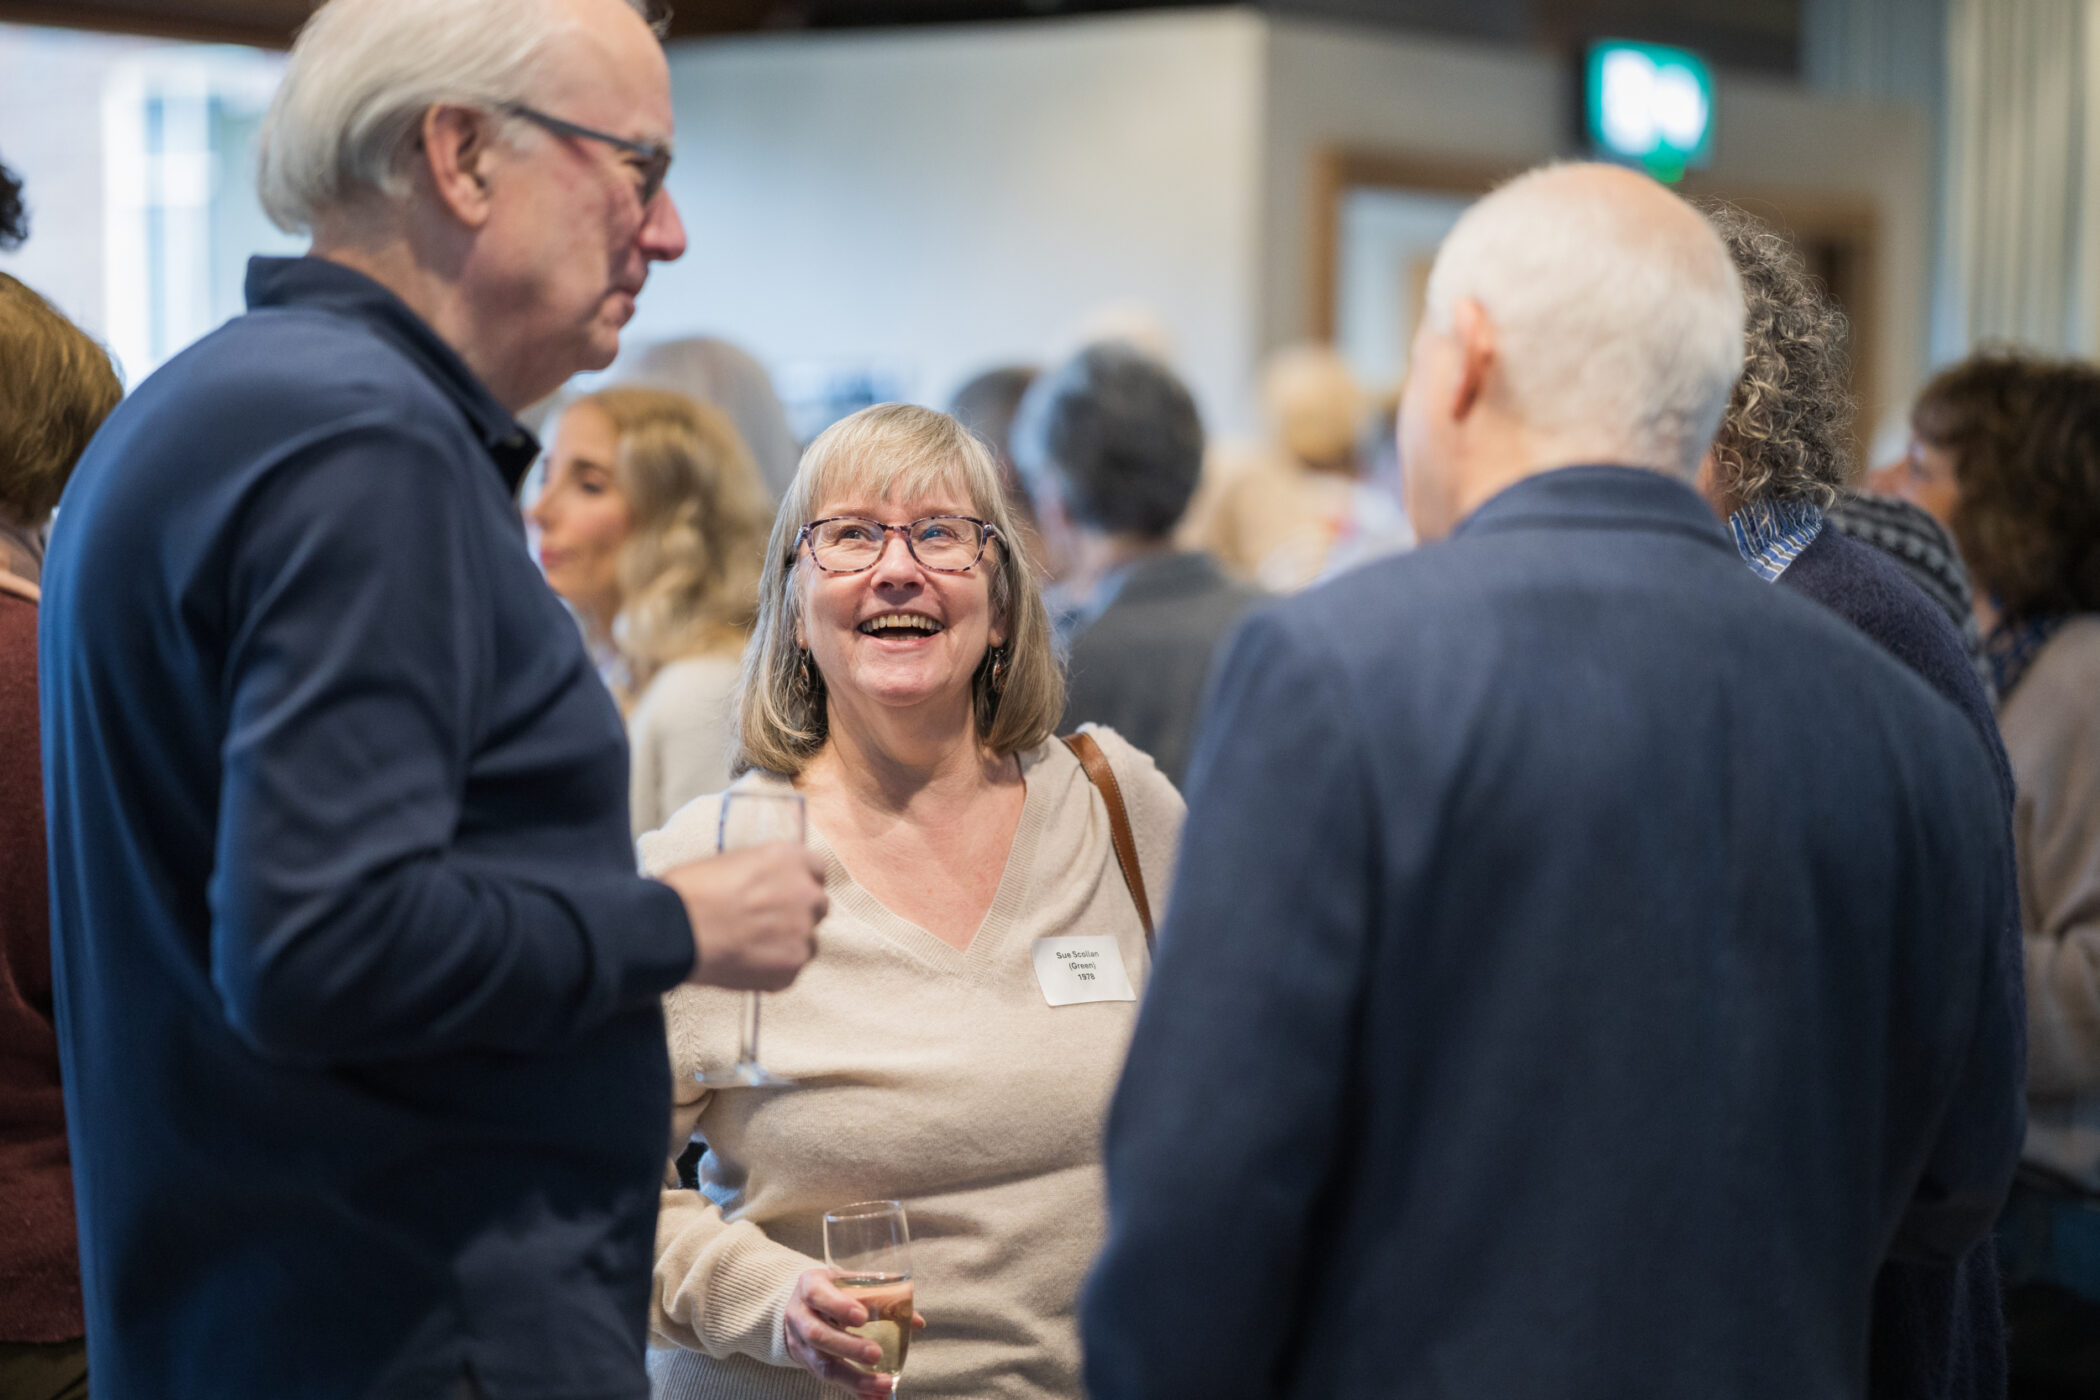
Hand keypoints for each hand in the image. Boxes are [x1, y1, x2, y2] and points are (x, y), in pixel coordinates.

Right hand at [657, 843, 826, 990]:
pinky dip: (773, 969)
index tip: (784, 893)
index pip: (816, 870)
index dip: (798, 882)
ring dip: (787, 943)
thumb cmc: (690, 891)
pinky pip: (791, 968)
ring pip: (808, 940)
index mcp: (789, 859)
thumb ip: (763, 874)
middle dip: (797, 913)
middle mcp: (804, 892)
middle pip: (816, 905)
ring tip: (750, 947)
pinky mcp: (792, 966)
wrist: (673, 929)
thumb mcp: (732, 861)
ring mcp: (802, 931)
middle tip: (765, 923)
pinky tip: (745, 964)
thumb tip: (768, 886)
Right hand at [783, 1268, 925, 1397]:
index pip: (817, 1294)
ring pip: (823, 1366)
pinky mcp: (808, 1364)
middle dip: (849, 1348)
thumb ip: (881, 1295)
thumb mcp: (850, 1282)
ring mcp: (800, 1344)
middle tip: (877, 1355)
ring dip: (855, 1378)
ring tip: (884, 1385)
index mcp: (809, 1286)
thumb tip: (916, 1321)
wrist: (800, 1305)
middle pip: (818, 1335)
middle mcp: (800, 1316)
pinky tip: (874, 1396)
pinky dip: (854, 1390)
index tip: (863, 1317)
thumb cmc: (833, 1290)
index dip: (839, 1306)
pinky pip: (830, 1381)